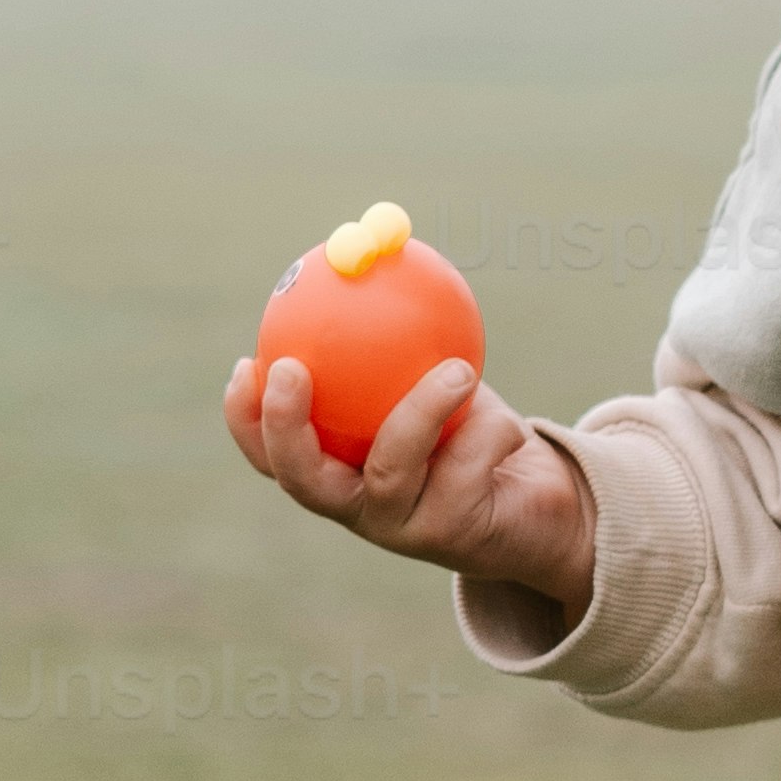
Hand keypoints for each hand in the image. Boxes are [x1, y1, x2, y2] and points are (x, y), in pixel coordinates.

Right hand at [222, 344, 597, 621]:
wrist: (535, 503)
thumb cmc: (470, 426)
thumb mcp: (431, 375)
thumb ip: (396, 336)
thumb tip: (376, 244)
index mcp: (335, 471)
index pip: (270, 453)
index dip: (245, 418)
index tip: (248, 363)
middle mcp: (357, 505)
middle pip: (301, 478)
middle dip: (286, 426)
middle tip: (293, 368)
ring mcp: (401, 527)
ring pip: (392, 468)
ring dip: (422, 413)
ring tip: (457, 369)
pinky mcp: (452, 536)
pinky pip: (467, 466)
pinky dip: (493, 431)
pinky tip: (512, 423)